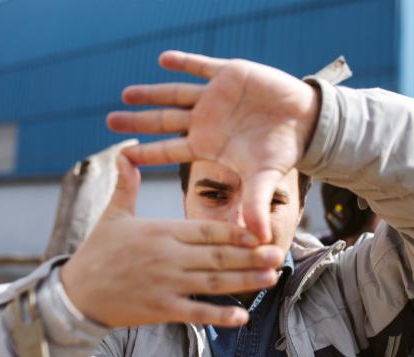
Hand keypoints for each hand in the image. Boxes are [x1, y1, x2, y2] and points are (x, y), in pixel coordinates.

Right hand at [60, 155, 283, 326]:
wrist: (75, 293)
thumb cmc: (97, 252)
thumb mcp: (112, 215)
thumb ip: (126, 185)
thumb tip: (125, 152)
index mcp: (161, 232)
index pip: (207, 229)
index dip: (236, 232)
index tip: (259, 233)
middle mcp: (168, 257)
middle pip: (218, 255)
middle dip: (250, 256)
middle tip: (277, 253)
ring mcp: (166, 285)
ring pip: (214, 283)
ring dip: (245, 281)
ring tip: (271, 278)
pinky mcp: (160, 310)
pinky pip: (196, 313)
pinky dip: (220, 316)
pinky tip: (242, 316)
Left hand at [107, 51, 320, 242]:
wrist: (303, 121)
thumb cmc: (280, 150)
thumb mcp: (264, 178)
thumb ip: (255, 205)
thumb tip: (257, 240)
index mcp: (208, 145)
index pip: (169, 150)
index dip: (146, 153)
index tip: (122, 155)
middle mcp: (205, 121)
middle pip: (164, 121)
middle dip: (138, 120)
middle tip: (110, 120)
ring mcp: (215, 97)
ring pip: (175, 93)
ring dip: (152, 93)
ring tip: (127, 93)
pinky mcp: (229, 74)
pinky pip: (201, 65)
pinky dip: (184, 62)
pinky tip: (164, 59)